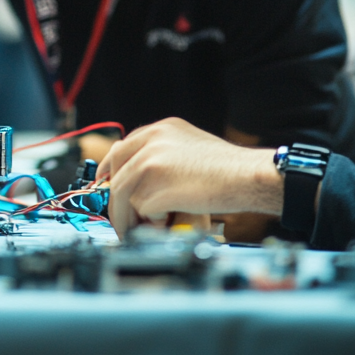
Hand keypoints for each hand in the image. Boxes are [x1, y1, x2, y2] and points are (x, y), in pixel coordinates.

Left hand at [96, 117, 280, 238]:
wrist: (248, 175)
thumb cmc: (229, 168)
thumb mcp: (191, 145)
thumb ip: (165, 153)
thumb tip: (143, 173)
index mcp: (160, 129)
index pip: (122, 148)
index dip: (110, 168)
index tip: (106, 183)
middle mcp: (151, 141)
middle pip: (116, 171)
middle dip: (115, 198)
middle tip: (123, 217)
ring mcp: (151, 161)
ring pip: (122, 193)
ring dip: (129, 215)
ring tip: (146, 225)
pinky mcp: (155, 185)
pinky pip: (141, 209)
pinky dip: (151, 220)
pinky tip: (167, 220)